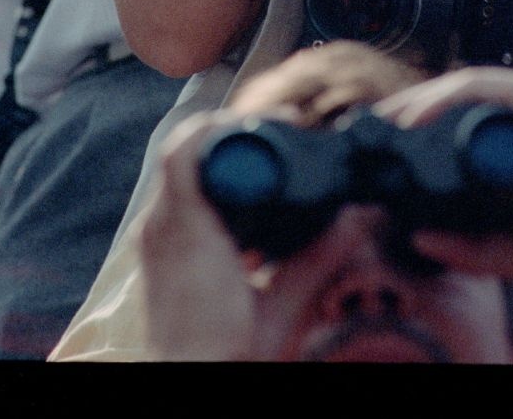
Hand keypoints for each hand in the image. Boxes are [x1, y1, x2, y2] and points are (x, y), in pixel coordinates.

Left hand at [139, 106, 425, 361]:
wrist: (189, 393)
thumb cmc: (225, 361)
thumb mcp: (284, 310)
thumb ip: (321, 259)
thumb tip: (361, 216)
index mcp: (187, 234)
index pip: (186, 147)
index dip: (228, 121)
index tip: (274, 122)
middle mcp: (160, 230)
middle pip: (183, 150)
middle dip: (230, 133)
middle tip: (275, 135)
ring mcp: (152, 242)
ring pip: (177, 173)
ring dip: (218, 160)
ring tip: (264, 168)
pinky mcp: (155, 256)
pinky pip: (175, 201)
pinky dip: (207, 189)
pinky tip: (243, 211)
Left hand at [375, 67, 512, 281]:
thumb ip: (469, 246)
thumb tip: (417, 237)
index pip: (467, 115)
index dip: (424, 123)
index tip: (389, 143)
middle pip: (461, 96)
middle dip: (413, 108)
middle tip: (375, 128)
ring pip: (466, 87)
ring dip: (421, 100)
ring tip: (386, 122)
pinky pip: (483, 89)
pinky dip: (446, 99)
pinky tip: (416, 117)